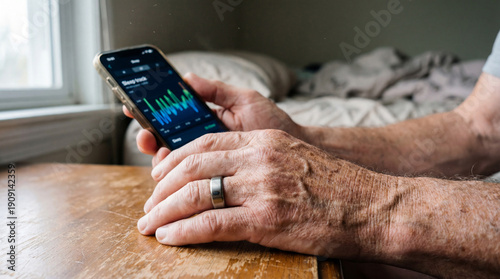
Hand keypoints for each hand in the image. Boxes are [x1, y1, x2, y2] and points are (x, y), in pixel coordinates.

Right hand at [123, 73, 301, 165]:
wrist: (295, 153)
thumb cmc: (272, 124)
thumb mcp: (245, 102)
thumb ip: (217, 91)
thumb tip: (186, 77)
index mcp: (205, 119)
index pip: (171, 114)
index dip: (150, 110)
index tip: (133, 105)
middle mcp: (201, 140)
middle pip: (165, 138)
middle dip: (149, 135)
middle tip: (146, 135)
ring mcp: (206, 162)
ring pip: (172, 160)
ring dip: (159, 156)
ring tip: (158, 150)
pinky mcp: (213, 179)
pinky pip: (188, 179)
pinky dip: (176, 175)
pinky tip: (173, 171)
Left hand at [136, 130, 391, 257]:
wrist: (373, 207)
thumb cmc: (337, 187)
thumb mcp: (294, 160)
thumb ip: (259, 162)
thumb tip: (226, 177)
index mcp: (263, 142)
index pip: (204, 143)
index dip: (175, 161)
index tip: (160, 178)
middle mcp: (258, 159)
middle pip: (192, 166)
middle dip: (161, 187)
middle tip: (149, 205)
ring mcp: (261, 188)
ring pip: (195, 193)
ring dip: (164, 211)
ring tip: (149, 224)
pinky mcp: (266, 220)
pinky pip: (211, 223)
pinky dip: (184, 230)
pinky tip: (169, 237)